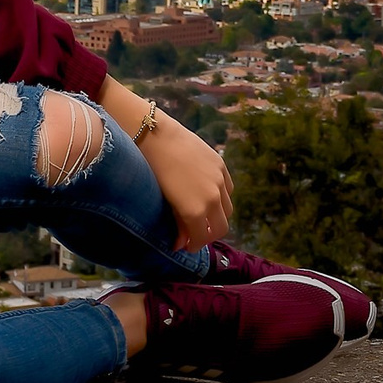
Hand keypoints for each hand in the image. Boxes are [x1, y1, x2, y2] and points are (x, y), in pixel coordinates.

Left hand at [138, 111, 233, 252]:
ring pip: (228, 210)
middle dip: (209, 235)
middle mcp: (213, 198)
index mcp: (197, 211)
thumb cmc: (153, 172)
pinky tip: (208, 195)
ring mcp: (220, 181)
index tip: (185, 245)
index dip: (194, 245)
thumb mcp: (166, 202)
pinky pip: (228, 189)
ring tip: (203, 215)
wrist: (157, 137)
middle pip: (221, 228)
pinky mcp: (221, 165)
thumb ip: (178, 224)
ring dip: (217, 217)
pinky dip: (221, 198)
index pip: (202, 238)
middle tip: (195, 234)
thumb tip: (182, 243)